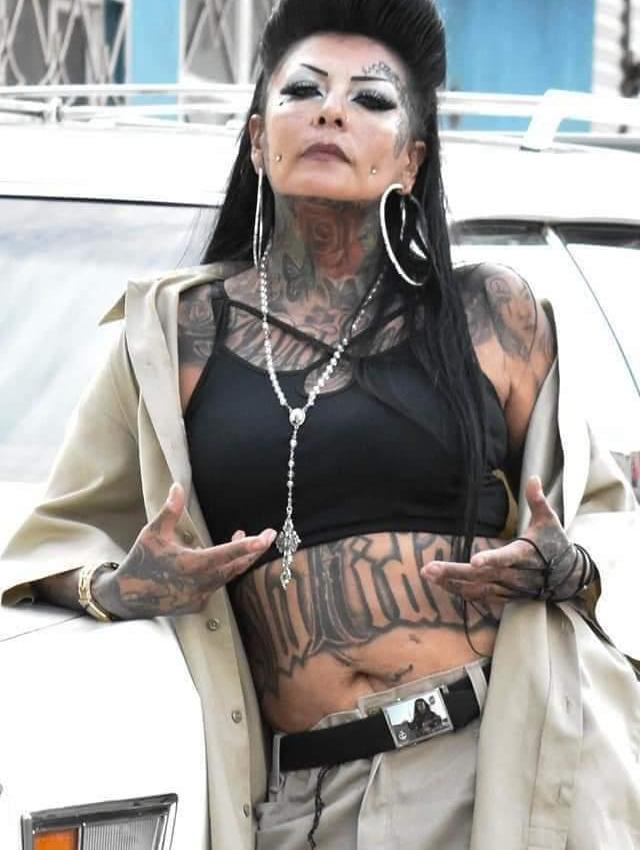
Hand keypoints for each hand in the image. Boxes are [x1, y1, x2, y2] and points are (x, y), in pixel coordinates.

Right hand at [95, 483, 276, 617]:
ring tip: (242, 537)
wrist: (127, 597)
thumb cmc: (141, 560)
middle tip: (269, 535)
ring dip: (237, 558)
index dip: (247, 546)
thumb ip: (170, 511)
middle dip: (253, 550)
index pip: (225, 554)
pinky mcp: (198, 604)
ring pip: (227, 576)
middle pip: (235, 567)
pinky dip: (222, 570)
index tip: (265, 538)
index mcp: (190, 565)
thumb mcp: (153, 532)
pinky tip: (217, 558)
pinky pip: (216, 585)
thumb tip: (177, 486)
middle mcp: (199, 584)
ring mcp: (200, 597)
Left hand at [421, 476, 580, 605]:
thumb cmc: (554, 543)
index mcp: (525, 555)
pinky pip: (479, 596)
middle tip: (428, 569)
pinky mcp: (505, 596)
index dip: (492, 559)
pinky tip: (441, 584)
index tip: (474, 561)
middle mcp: (516, 576)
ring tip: (427, 574)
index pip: (507, 558)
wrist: (568, 576)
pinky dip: (460, 591)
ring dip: (451, 583)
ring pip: (477, 589)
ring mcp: (509, 588)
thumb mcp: (549, 521)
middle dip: (454, 572)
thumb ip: (538, 500)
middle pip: (482, 576)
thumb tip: (533, 478)